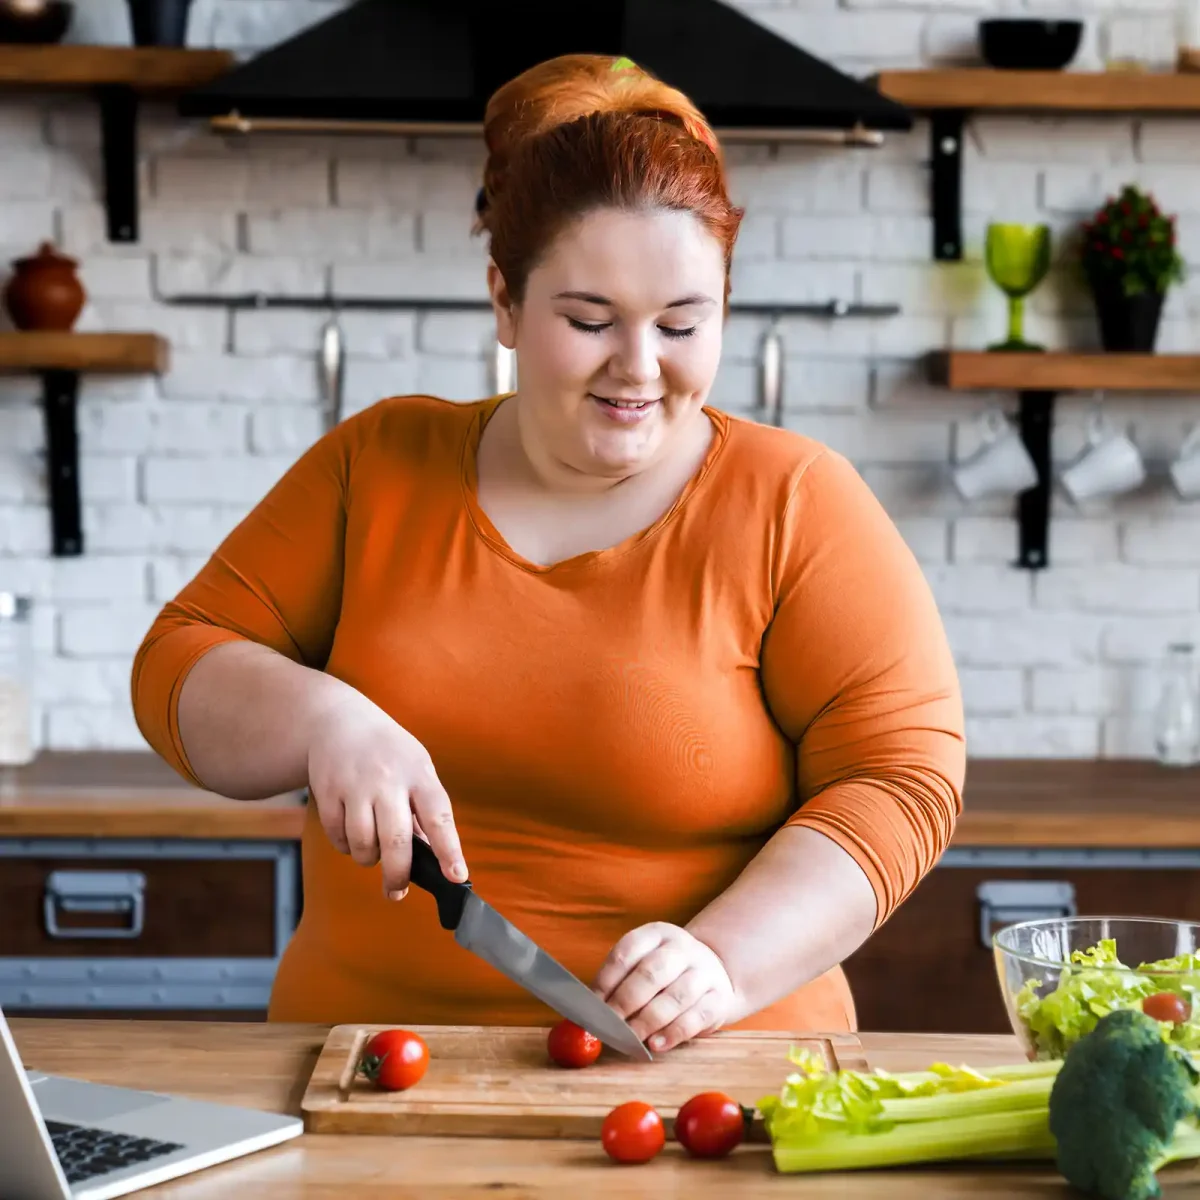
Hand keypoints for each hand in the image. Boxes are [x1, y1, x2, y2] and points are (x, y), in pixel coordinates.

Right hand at [306, 690, 465, 898]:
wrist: (340, 721)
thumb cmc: (389, 752)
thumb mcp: (417, 768)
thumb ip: (424, 809)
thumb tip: (432, 855)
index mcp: (419, 774)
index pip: (439, 816)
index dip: (449, 850)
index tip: (456, 876)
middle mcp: (388, 779)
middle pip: (396, 840)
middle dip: (398, 874)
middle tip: (397, 892)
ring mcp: (356, 785)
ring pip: (363, 844)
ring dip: (368, 859)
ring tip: (372, 851)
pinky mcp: (327, 791)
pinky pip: (338, 836)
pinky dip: (345, 845)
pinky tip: (351, 833)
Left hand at [592, 922, 735, 1052]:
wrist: (714, 974)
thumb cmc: (666, 974)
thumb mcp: (644, 964)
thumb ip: (619, 983)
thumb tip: (588, 1010)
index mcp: (657, 934)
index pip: (628, 951)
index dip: (607, 979)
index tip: (592, 1005)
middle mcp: (682, 948)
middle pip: (651, 972)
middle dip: (626, 1001)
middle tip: (609, 1024)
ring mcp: (704, 972)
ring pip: (675, 996)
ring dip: (648, 1020)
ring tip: (630, 1038)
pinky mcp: (719, 999)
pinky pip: (696, 1018)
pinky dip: (673, 1033)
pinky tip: (655, 1044)